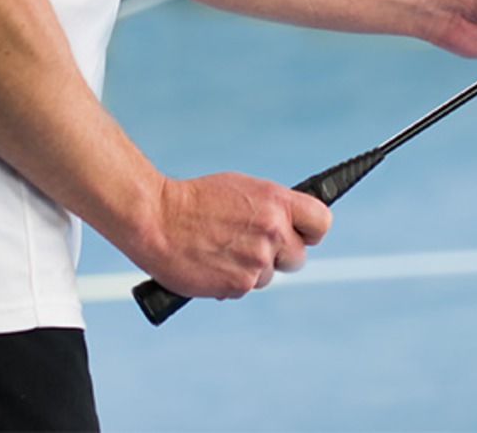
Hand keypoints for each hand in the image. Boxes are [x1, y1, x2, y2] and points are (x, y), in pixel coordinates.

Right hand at [131, 173, 332, 299]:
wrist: (155, 220)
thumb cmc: (196, 200)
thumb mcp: (243, 189)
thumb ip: (273, 208)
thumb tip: (293, 225)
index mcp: (278, 203)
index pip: (322, 223)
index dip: (310, 231)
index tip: (301, 234)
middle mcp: (274, 231)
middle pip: (298, 257)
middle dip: (280, 255)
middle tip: (253, 246)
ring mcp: (258, 260)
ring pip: (270, 275)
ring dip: (253, 269)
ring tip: (223, 251)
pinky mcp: (239, 285)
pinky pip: (246, 287)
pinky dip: (232, 280)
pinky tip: (212, 264)